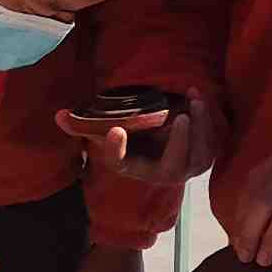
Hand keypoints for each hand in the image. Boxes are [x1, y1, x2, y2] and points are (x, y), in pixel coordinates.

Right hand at [59, 82, 225, 193]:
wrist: (166, 148)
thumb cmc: (137, 143)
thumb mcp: (109, 138)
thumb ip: (84, 128)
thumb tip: (58, 116)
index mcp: (138, 170)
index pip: (124, 163)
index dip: (117, 150)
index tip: (115, 132)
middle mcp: (168, 174)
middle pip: (177, 166)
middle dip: (181, 143)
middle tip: (182, 117)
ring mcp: (191, 166)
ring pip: (202, 154)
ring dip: (201, 127)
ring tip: (194, 98)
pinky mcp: (207, 153)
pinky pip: (212, 142)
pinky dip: (209, 121)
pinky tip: (197, 97)